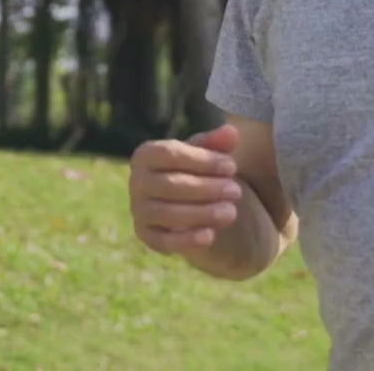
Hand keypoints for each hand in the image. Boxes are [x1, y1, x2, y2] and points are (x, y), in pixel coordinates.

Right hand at [129, 123, 243, 256]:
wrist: (193, 200)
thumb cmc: (198, 168)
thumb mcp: (209, 153)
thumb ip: (218, 142)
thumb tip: (231, 133)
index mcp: (147, 154)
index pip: (170, 154)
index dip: (203, 160)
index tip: (231, 167)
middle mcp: (137, 181)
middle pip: (169, 185)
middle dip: (206, 188)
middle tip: (235, 191)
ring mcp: (139, 209)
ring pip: (166, 213)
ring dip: (201, 214)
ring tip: (230, 212)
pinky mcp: (146, 234)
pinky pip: (162, 240)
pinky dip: (185, 239)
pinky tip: (210, 236)